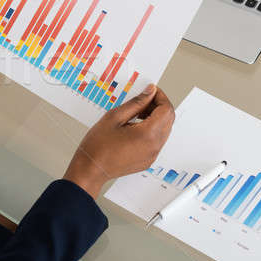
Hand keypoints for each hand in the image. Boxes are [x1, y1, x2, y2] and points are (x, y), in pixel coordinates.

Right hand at [63, 84, 174, 199]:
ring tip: (135, 115)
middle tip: (142, 101)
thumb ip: (136, 103)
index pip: (166, 110)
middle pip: (168, 119)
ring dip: (155, 118)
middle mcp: (154, 146)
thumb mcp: (114, 117)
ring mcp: (152, 155)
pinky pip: (157, 141)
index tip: (151, 91)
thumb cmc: (98, 146)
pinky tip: (134, 127)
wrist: (91, 168)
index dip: (160, 97)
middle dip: (158, 106)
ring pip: (164, 130)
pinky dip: (151, 130)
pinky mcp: (148, 160)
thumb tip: (150, 92)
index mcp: (148, 134)